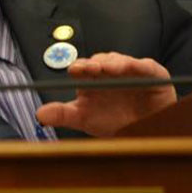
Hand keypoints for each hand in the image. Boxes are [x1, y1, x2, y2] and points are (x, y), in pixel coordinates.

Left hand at [35, 52, 176, 136]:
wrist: (146, 132)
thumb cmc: (113, 121)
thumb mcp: (84, 119)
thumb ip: (62, 115)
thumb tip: (39, 114)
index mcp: (92, 78)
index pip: (82, 68)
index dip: (78, 68)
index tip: (74, 71)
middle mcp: (109, 71)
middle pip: (99, 61)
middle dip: (93, 64)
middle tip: (88, 69)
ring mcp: (130, 70)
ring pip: (120, 61)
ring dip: (112, 63)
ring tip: (106, 69)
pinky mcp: (152, 73)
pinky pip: (145, 66)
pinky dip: (136, 66)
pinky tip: (129, 68)